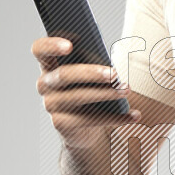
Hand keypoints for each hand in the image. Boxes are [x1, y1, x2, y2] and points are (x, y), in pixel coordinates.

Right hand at [31, 36, 140, 150]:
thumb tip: (111, 63)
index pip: (40, 50)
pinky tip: (134, 115)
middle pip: (64, 75)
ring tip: (126, 90)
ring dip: (106, 93)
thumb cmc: (89, 89)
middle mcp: (45, 84)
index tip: (69, 46)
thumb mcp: (91, 74)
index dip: (50, 46)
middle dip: (91, 73)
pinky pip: (90, 119)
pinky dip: (116, 118)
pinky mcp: (61, 124)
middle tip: (115, 74)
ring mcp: (51, 105)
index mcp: (49, 64)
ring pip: (79, 97)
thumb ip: (93, 62)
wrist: (84, 128)